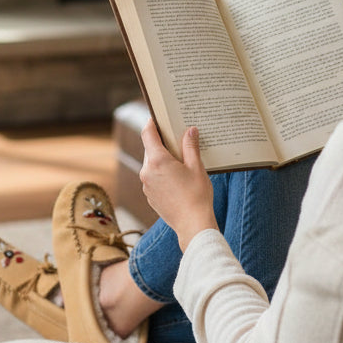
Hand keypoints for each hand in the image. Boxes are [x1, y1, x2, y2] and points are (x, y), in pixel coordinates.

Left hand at [139, 119, 216, 250]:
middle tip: (178, 141)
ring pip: (152, 165)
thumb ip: (190, 146)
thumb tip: (190, 131)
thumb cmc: (196, 196)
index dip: (152, 123)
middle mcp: (146, 172)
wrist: (192, 225)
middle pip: (150, 150)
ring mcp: (146, 186)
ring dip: (163, 161)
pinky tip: (178, 180)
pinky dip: (162, 175)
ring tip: (181, 163)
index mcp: (157, 161)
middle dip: (163, 144)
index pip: (148, 134)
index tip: (157, 118)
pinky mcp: (150, 196)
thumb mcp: (196, 167)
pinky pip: (153, 179)